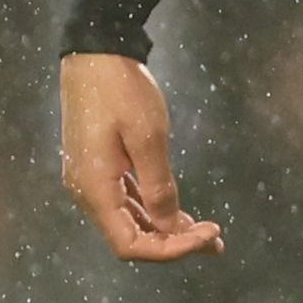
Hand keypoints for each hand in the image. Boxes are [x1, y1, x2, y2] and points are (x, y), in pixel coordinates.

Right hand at [60, 51, 220, 261]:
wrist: (95, 52)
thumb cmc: (122, 91)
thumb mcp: (148, 138)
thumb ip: (158, 187)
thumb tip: (170, 227)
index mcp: (94, 189)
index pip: (130, 245)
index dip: (170, 250)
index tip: (207, 238)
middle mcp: (87, 192)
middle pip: (130, 238)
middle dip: (174, 243)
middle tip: (216, 239)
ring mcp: (90, 180)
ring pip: (130, 221)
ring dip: (167, 230)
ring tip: (207, 234)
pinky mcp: (98, 167)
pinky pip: (126, 201)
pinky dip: (154, 210)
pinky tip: (180, 214)